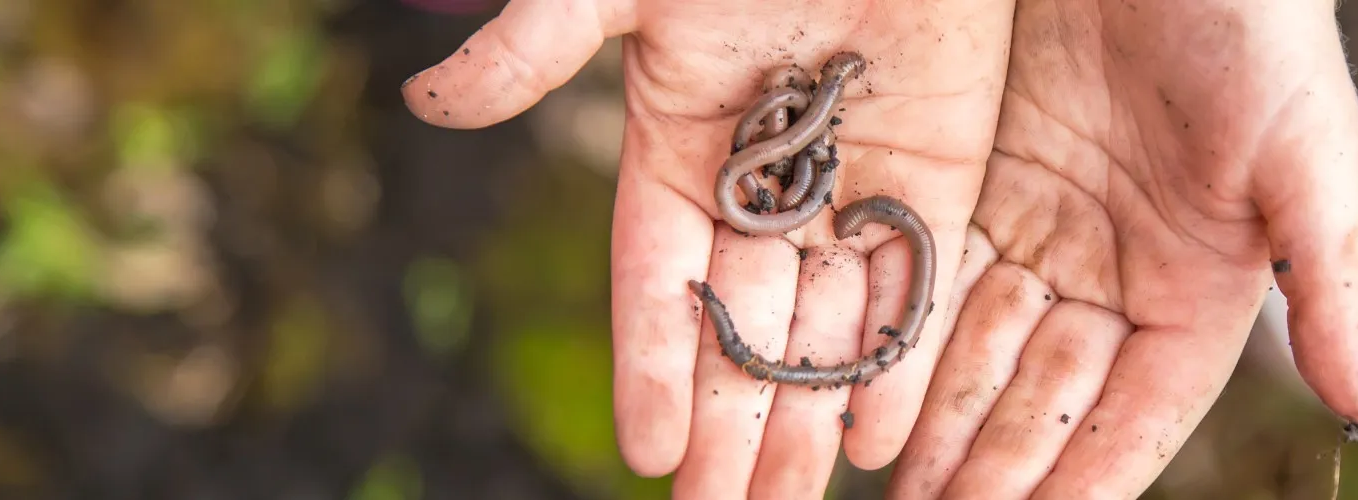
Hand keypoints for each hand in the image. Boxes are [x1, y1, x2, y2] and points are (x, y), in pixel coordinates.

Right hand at [400, 0, 1013, 497]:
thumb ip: (536, 42)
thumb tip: (426, 103)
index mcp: (677, 146)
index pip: (656, 280)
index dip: (652, 365)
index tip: (649, 453)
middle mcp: (760, 185)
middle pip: (737, 328)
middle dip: (729, 427)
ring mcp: (846, 182)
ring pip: (820, 324)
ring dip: (804, 418)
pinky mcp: (931, 169)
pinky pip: (908, 280)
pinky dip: (894, 357)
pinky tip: (876, 438)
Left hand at [885, 1, 1357, 497]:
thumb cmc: (1258, 27)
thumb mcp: (1308, 153)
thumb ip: (1330, 279)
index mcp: (1200, 289)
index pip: (1137, 412)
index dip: (1086, 474)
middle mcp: (1116, 275)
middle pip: (1048, 395)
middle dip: (995, 466)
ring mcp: (1046, 232)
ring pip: (982, 347)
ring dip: (941, 418)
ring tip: (899, 485)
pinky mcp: (984, 184)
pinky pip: (938, 273)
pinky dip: (908, 332)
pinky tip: (875, 385)